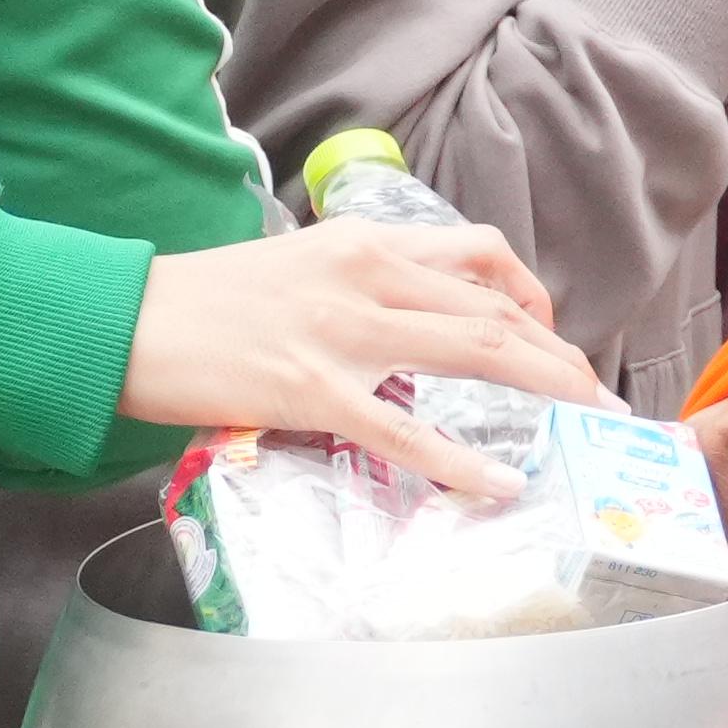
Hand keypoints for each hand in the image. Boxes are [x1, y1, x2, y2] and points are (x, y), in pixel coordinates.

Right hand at [124, 220, 611, 500]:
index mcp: (363, 244)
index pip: (478, 256)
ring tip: (585, 423)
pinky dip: (460, 460)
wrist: (129, 320)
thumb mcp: (297, 266)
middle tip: (598, 397)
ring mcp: (342, 332)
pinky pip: (404, 428)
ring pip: (472, 351)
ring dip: (544, 386)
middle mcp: (366, 275)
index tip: (552, 336)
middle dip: (560, 355)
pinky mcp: (312, 388)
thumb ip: (357, 285)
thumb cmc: (206, 301)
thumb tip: (405, 320)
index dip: (533, 296)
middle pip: (493, 308)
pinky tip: (497, 484)